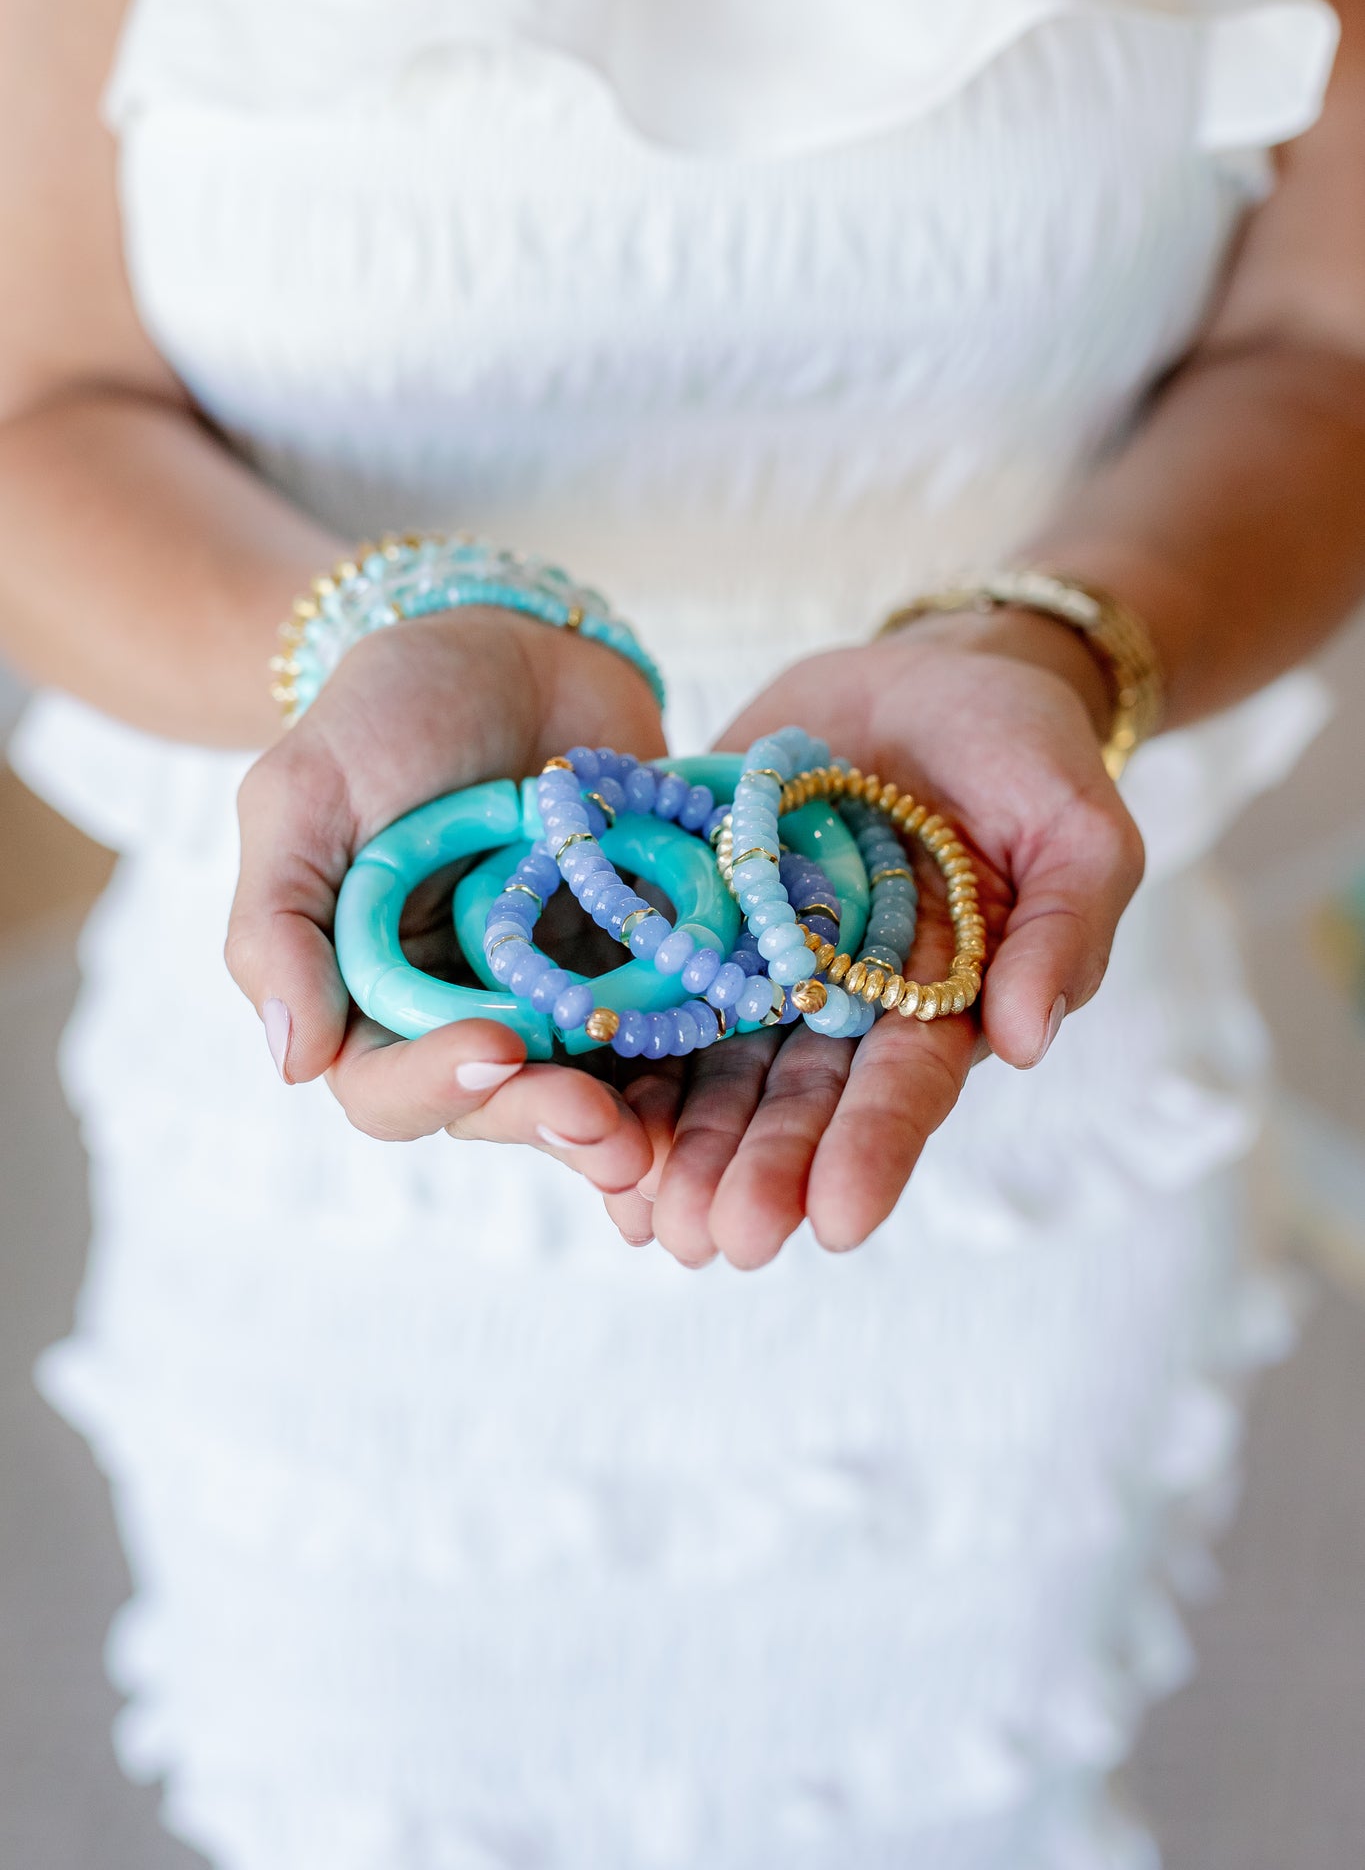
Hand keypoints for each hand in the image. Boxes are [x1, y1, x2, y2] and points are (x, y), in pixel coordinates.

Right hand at [226, 609, 665, 1195]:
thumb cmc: (386, 710)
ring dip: (623, 1123)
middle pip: (495, 1106)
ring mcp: (555, 991)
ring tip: (656, 1142)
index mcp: (366, 994)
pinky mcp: (637, 961)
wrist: (508, 645)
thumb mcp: (304, 795)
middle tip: (601, 1124)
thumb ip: (279, 923)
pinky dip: (691, 1066)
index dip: (435, 1086)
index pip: (384, 1086)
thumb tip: (293, 1063)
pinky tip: (723, 1082)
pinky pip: (666, 1031)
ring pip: (585, 1088)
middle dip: (545, 1119)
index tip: (493, 1048)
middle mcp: (459, 1012)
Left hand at [608, 612, 1143, 1265]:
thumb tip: (1031, 1041)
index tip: (835, 1223)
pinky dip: (614, 1054)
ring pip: (711, 1068)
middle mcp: (838, 1004)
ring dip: (678, 1146)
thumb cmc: (1023, 754)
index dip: (870, 1152)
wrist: (925, 682)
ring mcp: (758, 964)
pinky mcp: (692, 913)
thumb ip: (1064, 928)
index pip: (903, 1088)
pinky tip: (576, 1118)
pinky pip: (647, 988)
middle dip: (757, 1172)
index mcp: (936, 1002)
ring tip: (645, 1216)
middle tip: (718, 1242)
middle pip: (793, 1099)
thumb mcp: (1076, 827)